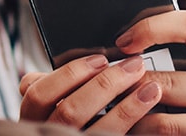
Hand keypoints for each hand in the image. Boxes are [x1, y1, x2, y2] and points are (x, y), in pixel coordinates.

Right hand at [18, 54, 158, 132]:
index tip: (100, 59)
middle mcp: (51, 134)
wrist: (90, 134)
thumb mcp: (53, 103)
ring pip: (98, 129)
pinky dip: (135, 119)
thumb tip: (84, 57)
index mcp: (33, 118)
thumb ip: (57, 85)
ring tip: (151, 85)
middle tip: (133, 66)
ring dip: (127, 105)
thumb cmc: (73, 118)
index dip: (68, 74)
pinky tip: (151, 106)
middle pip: (69, 110)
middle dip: (103, 84)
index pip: (38, 94)